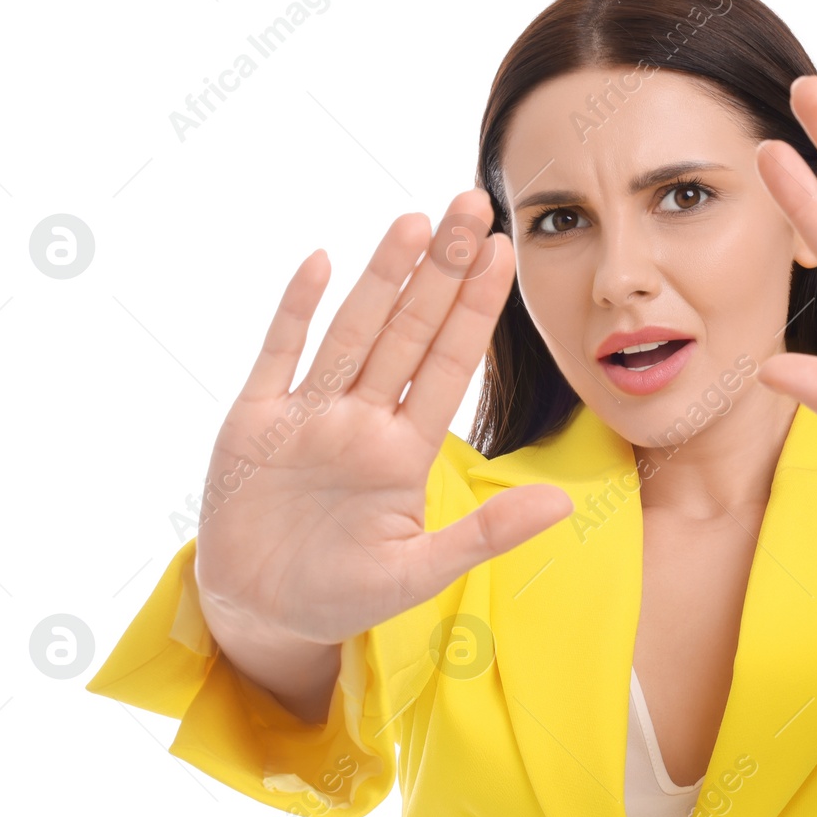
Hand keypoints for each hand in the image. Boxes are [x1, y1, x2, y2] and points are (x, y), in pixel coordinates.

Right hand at [193, 189, 572, 655]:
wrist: (260, 613)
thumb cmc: (342, 594)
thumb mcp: (419, 573)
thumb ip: (485, 535)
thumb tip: (563, 506)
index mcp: (404, 451)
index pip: (449, 364)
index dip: (475, 308)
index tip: (504, 252)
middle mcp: (361, 420)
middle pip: (407, 330)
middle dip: (440, 268)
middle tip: (471, 203)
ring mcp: (308, 416)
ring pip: (351, 331)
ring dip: (381, 277)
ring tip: (414, 222)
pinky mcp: (253, 422)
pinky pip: (277, 355)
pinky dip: (295, 312)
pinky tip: (319, 262)